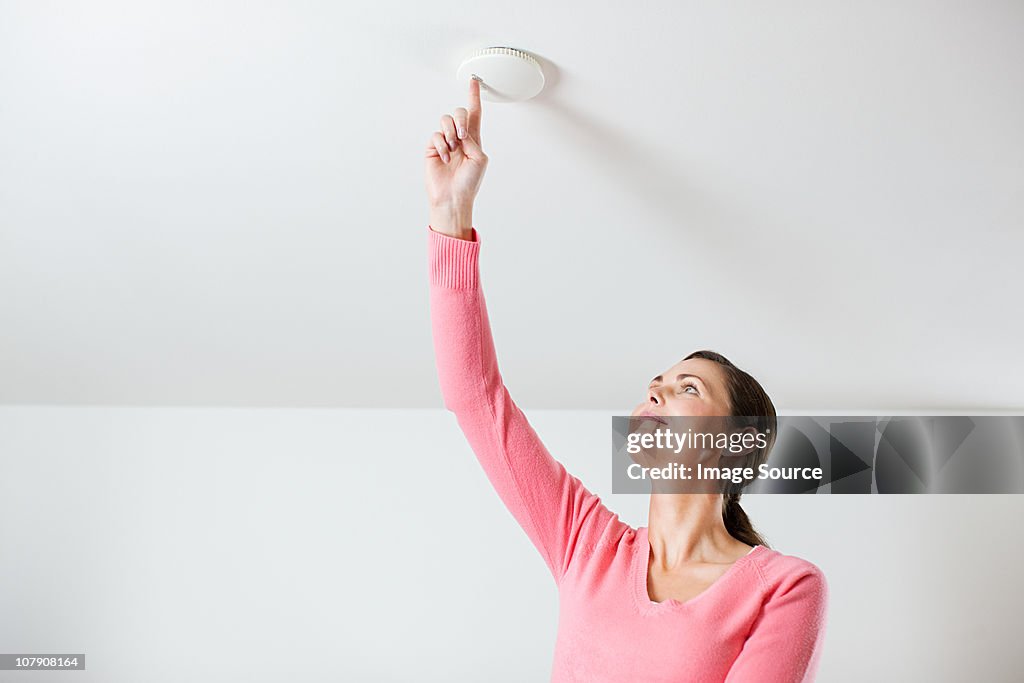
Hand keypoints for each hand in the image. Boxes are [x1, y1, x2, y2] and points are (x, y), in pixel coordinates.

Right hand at [424, 77, 488, 220]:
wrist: (453, 197)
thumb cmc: (469, 182)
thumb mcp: (480, 158)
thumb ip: (473, 139)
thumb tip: (460, 130)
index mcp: (474, 140)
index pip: (474, 113)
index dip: (474, 96)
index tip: (474, 81)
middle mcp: (459, 138)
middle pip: (459, 113)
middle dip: (460, 121)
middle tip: (462, 137)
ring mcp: (445, 143)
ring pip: (446, 121)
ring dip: (451, 133)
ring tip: (453, 149)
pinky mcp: (432, 148)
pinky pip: (435, 135)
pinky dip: (441, 145)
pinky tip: (444, 157)